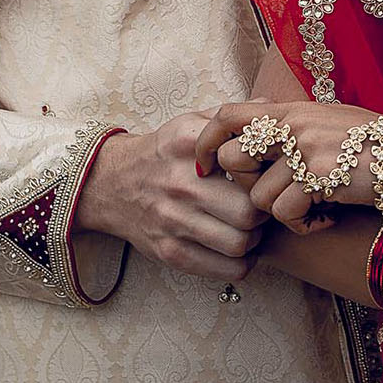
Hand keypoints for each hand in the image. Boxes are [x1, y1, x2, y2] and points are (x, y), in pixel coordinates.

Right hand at [73, 113, 266, 280]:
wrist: (111, 183)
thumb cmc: (163, 153)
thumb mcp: (190, 124)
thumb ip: (230, 118)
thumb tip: (271, 112)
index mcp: (189, 144)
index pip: (247, 162)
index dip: (264, 173)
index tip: (264, 177)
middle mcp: (180, 183)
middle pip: (248, 212)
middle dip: (263, 213)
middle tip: (261, 208)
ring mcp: (172, 221)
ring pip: (240, 244)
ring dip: (253, 239)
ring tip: (249, 228)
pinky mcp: (169, 252)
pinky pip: (226, 270)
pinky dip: (241, 263)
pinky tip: (236, 248)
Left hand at [195, 100, 382, 231]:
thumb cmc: (376, 142)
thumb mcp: (329, 122)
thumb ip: (293, 127)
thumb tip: (258, 139)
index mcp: (291, 109)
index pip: (227, 115)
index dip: (207, 141)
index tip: (206, 166)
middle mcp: (292, 125)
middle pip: (231, 160)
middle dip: (246, 187)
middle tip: (279, 195)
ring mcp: (303, 150)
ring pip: (258, 197)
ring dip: (285, 212)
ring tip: (317, 207)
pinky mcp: (317, 177)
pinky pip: (286, 215)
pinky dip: (305, 225)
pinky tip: (330, 216)